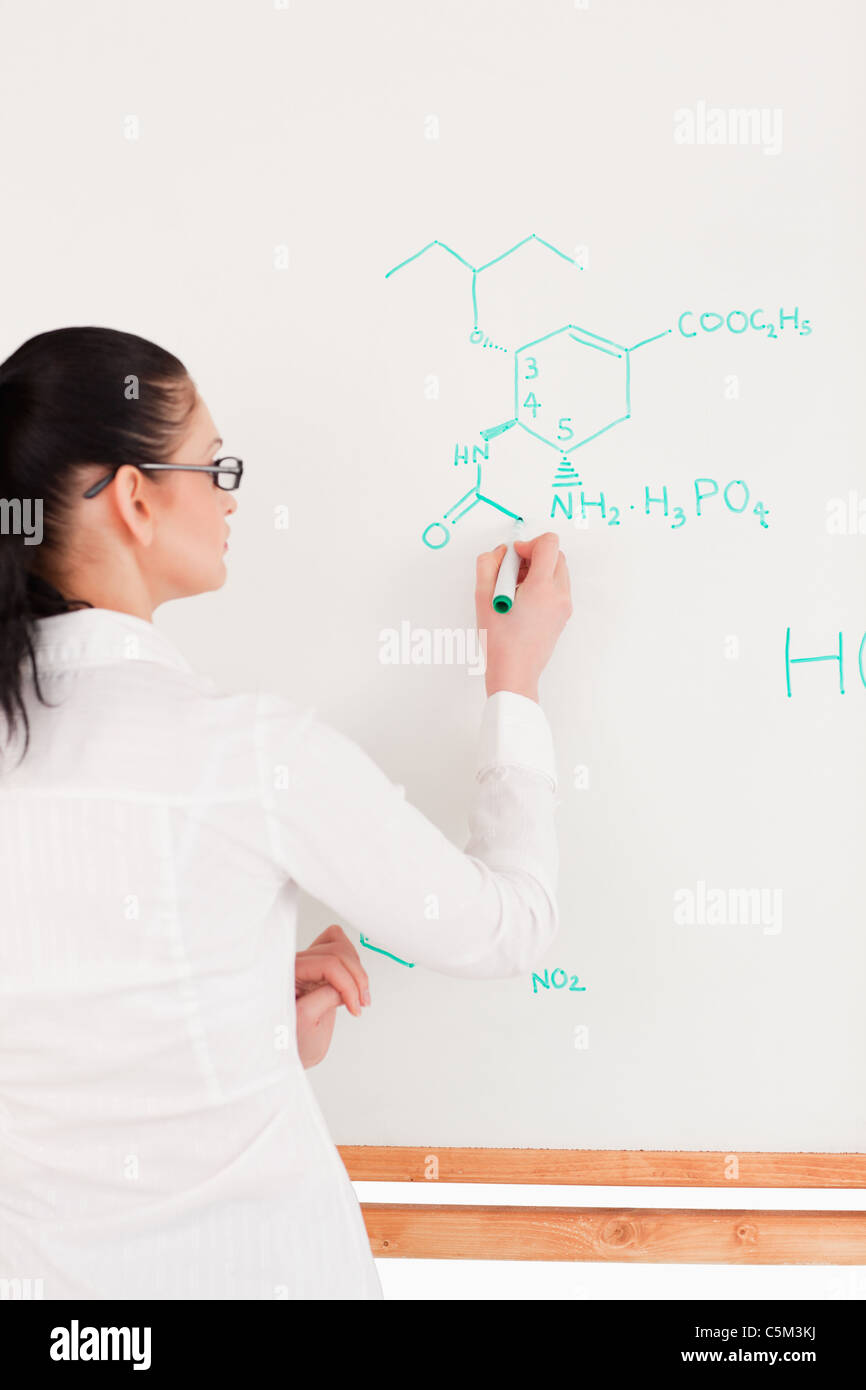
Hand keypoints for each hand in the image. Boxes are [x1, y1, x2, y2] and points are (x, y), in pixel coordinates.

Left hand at [295, 924, 370, 1067]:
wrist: (289, 1053)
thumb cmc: (289, 1042)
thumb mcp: (306, 1022)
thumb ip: (326, 997)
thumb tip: (346, 985)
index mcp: (287, 974)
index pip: (328, 963)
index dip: (348, 984)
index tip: (355, 1008)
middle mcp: (296, 964)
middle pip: (337, 950)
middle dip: (356, 976)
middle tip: (361, 1003)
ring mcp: (308, 965)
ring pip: (341, 945)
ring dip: (356, 970)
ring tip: (358, 996)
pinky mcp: (318, 969)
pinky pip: (340, 951)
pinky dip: (353, 965)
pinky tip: (353, 986)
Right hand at [475, 531, 572, 701]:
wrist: (514, 673)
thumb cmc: (499, 641)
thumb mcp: (482, 597)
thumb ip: (487, 564)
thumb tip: (500, 552)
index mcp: (542, 587)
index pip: (549, 543)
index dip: (528, 543)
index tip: (513, 556)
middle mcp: (559, 594)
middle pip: (556, 555)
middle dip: (533, 556)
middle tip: (510, 572)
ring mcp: (564, 606)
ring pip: (558, 570)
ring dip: (538, 570)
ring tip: (514, 589)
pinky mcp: (563, 615)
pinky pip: (557, 587)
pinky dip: (542, 584)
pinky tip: (522, 601)